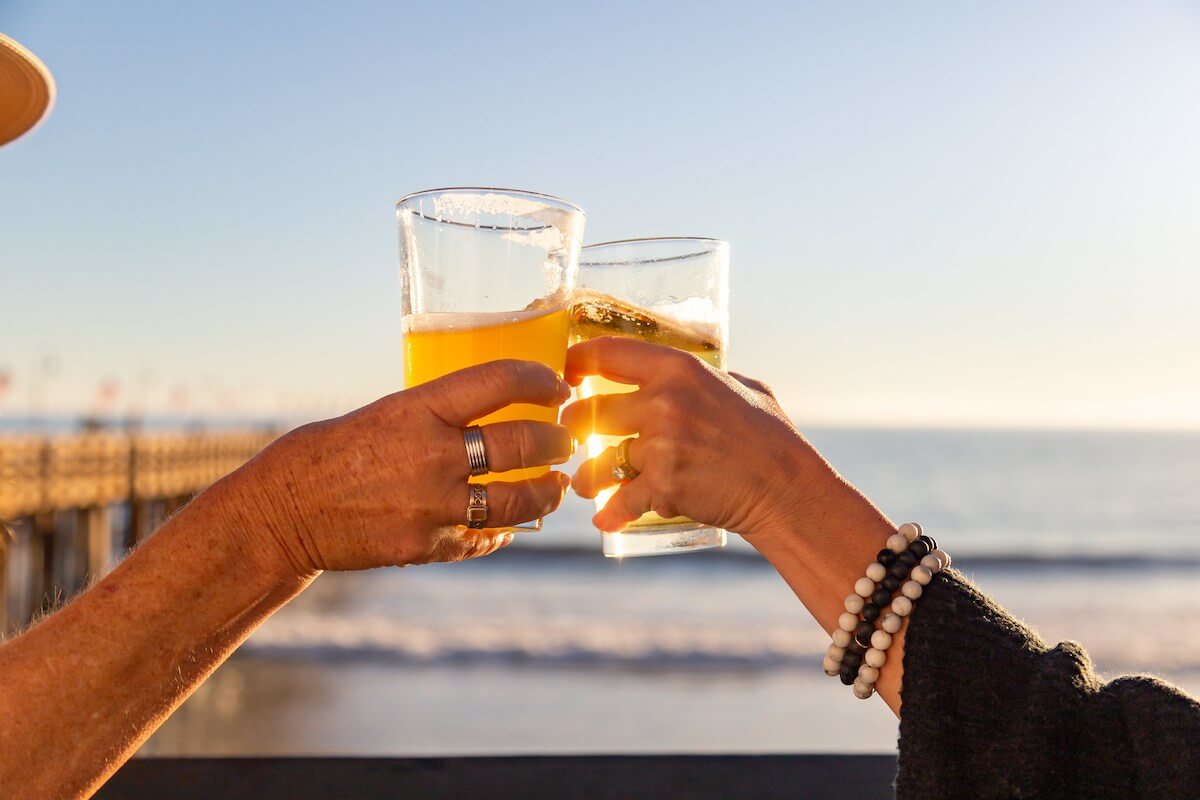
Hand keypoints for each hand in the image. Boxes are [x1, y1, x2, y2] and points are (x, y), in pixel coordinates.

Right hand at [210, 360, 573, 576]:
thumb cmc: (326, 454)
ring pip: (518, 500)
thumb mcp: (383, 414)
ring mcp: (432, 505)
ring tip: (553, 486)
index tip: (558, 384)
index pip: (499, 380)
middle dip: (556, 441)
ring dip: (545, 492)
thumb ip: (434, 417)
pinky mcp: (426, 546)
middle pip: (522, 443)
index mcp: (417, 409)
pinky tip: (510, 524)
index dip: (539, 379)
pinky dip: (502, 531)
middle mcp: (432, 455)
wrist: (281, 514)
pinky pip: (484, 537)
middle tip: (566, 440)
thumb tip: (486, 416)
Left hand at [561, 337, 825, 535]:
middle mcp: (663, 402)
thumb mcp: (741, 386)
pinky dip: (612, 513)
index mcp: (678, 368)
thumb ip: (704, 377)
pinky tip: (605, 519)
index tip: (565, 374)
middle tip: (572, 438)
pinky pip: (621, 500)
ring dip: (587, 476)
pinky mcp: (663, 487)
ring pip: (599, 460)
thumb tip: (679, 372)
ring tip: (586, 483)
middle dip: (574, 428)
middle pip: (589, 411)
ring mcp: (661, 446)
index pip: (607, 353)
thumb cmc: (770, 436)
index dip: (576, 362)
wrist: (786, 488)